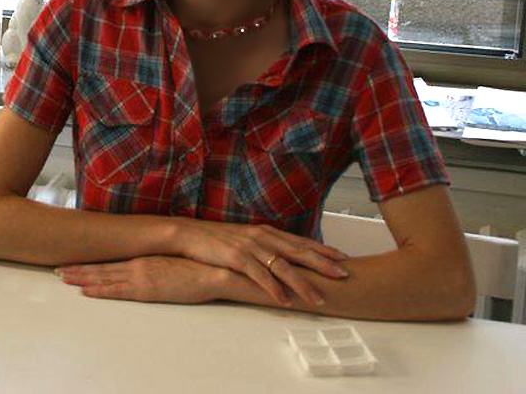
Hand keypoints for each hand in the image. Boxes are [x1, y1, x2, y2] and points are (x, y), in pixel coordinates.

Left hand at [56, 256, 228, 303]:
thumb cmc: (194, 267)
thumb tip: (139, 264)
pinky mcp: (146, 289)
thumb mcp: (168, 261)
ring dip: (82, 278)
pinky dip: (100, 291)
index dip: (89, 262)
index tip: (72, 262)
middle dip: (77, 269)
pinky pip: (118, 291)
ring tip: (63, 278)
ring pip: (104, 277)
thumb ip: (152, 263)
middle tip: (57, 270)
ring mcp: (140, 276)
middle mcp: (137, 264)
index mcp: (142, 257)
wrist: (211, 271)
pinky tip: (86, 292)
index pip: (110, 259)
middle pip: (101, 267)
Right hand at [177, 221, 349, 306]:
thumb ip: (264, 245)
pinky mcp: (236, 258)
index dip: (323, 250)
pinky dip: (273, 288)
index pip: (300, 241)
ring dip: (302, 283)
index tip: (342, 258)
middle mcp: (261, 237)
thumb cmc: (216, 239)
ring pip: (282, 266)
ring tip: (318, 298)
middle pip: (298, 251)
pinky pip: (259, 275)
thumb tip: (281, 257)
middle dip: (323, 264)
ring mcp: (250, 247)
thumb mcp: (244, 238)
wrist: (188, 233)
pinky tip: (283, 300)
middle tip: (343, 275)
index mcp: (265, 232)